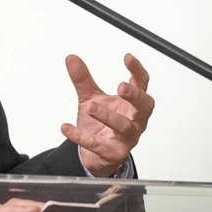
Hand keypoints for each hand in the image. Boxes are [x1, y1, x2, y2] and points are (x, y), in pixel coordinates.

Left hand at [60, 53, 153, 176]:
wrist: (97, 154)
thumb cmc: (101, 123)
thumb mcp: (90, 97)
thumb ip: (83, 79)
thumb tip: (71, 58)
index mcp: (132, 103)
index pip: (141, 83)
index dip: (137, 70)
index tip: (127, 57)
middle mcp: (135, 120)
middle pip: (144, 106)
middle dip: (135, 96)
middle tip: (121, 87)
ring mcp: (127, 138)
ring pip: (124, 126)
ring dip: (108, 116)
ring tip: (90, 107)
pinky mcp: (113, 153)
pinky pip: (98, 145)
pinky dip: (81, 136)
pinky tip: (66, 128)